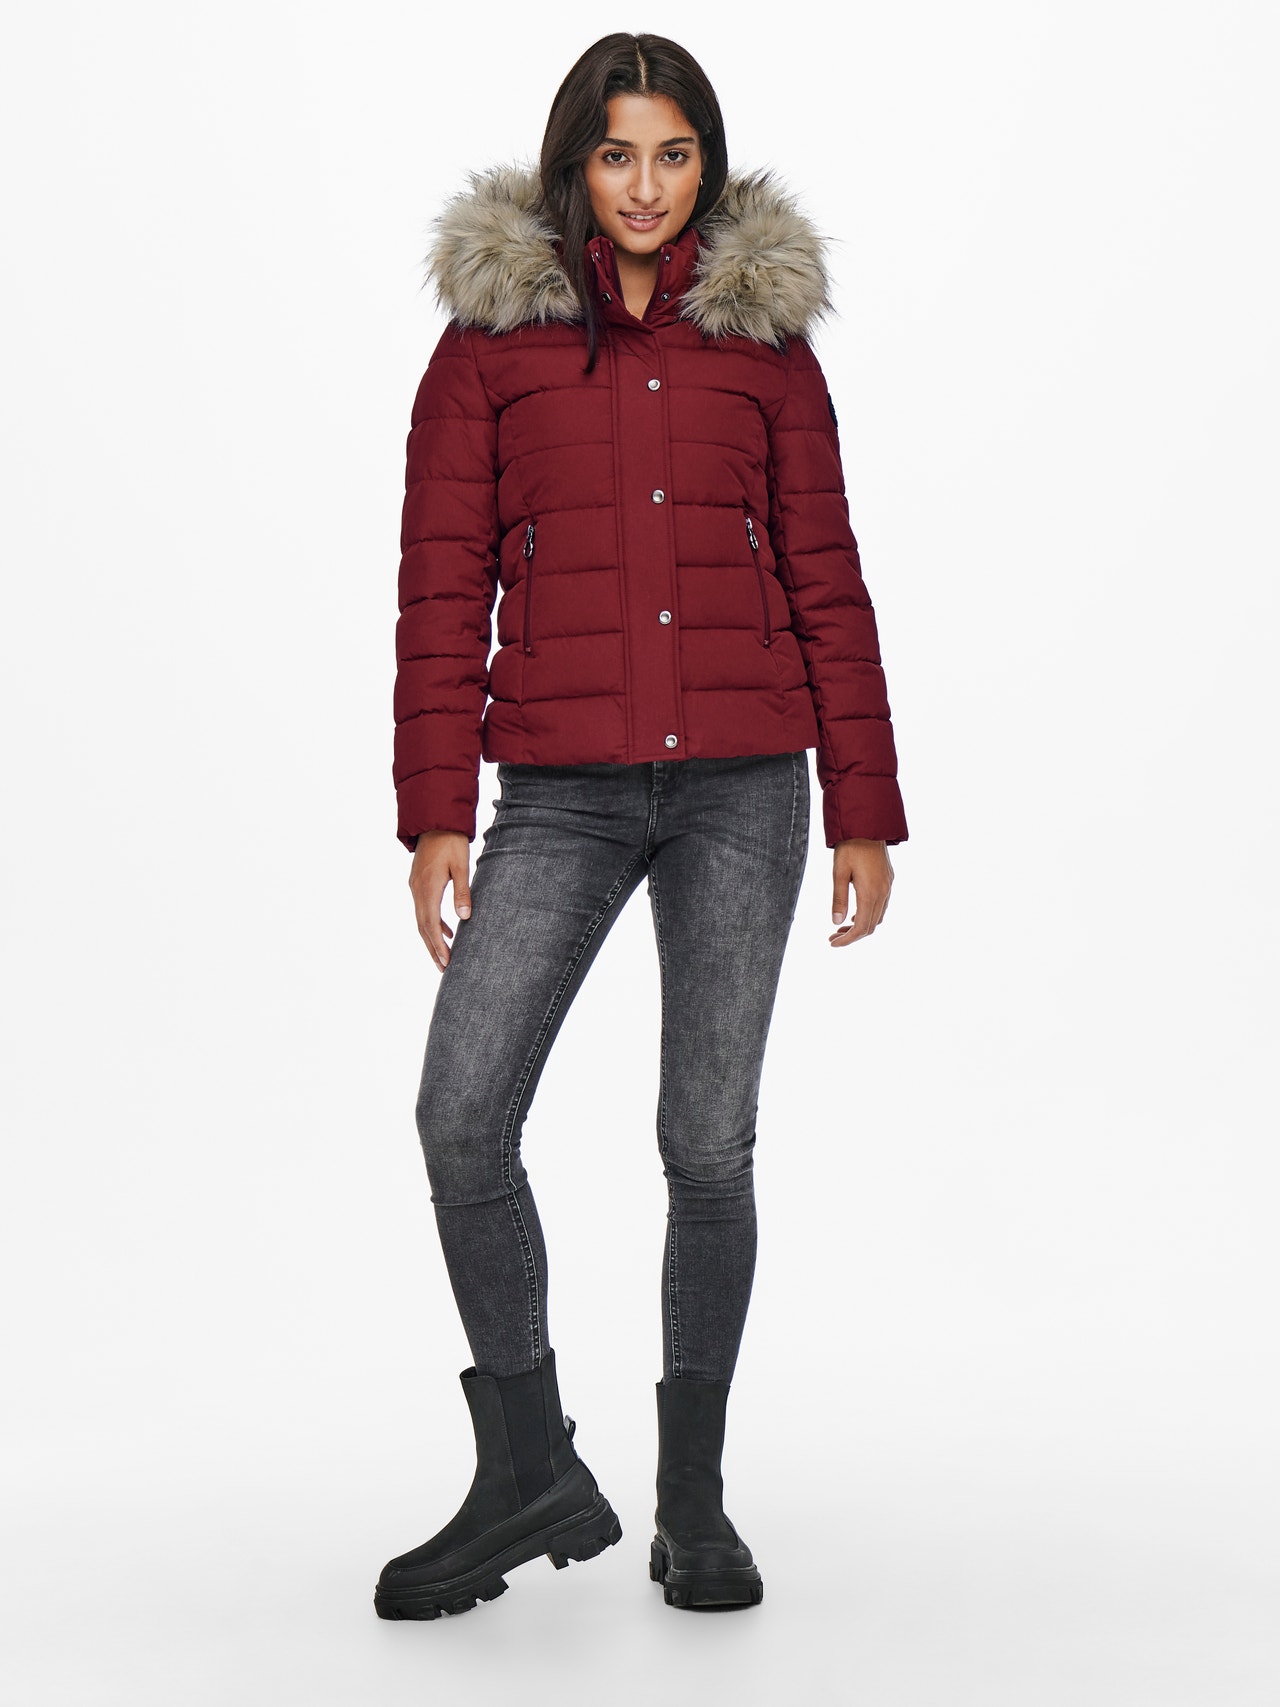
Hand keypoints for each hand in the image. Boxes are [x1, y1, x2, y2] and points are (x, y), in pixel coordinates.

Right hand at [408, 831, 472, 970]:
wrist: (435, 820)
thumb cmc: (451, 841)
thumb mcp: (462, 866)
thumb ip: (463, 892)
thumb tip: (464, 918)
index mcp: (428, 888)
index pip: (431, 924)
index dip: (438, 945)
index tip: (446, 963)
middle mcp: (417, 890)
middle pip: (423, 927)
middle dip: (433, 949)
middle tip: (443, 969)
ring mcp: (415, 886)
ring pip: (421, 919)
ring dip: (432, 938)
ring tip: (444, 956)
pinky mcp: (418, 882)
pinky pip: (423, 908)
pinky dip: (433, 923)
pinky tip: (448, 930)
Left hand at [829, 838, 892, 946]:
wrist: (868, 825)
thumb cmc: (850, 847)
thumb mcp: (839, 873)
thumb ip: (839, 899)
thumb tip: (836, 922)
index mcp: (870, 893)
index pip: (861, 927)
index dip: (847, 940)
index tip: (833, 943)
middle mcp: (883, 892)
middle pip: (871, 925)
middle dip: (852, 935)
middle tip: (833, 936)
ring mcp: (888, 886)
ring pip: (877, 916)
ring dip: (861, 925)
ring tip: (842, 927)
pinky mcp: (888, 879)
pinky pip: (881, 905)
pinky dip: (869, 914)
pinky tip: (856, 912)